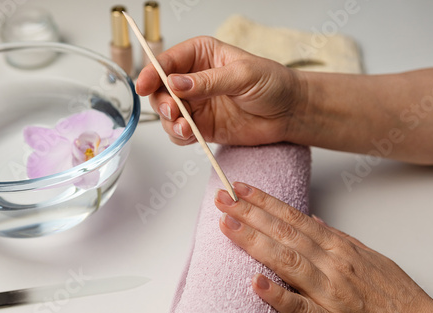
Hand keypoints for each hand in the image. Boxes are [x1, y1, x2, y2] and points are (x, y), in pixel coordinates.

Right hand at [135, 36, 306, 145]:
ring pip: (167, 114)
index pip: (167, 61)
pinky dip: (180, 136)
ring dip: (170, 122)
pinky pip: (180, 133)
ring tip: (186, 128)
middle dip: (162, 102)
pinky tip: (190, 135)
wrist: (288, 112)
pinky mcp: (202, 126)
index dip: (152, 72)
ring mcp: (196, 104)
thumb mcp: (242, 74)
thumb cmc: (272, 83)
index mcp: (201, 55)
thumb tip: (176, 83)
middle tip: (174, 111)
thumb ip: (208, 81)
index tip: (144, 85)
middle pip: (160, 90)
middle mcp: (193, 79)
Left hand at [214, 182, 432, 312]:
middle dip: (250, 213)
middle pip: (284, 232)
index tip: (242, 187)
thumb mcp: (366, 255)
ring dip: (254, 241)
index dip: (265, 201)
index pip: (293, 217)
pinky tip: (255, 282)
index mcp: (338, 247)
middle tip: (223, 198)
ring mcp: (329, 292)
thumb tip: (313, 219)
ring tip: (228, 225)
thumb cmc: (392, 293)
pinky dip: (277, 294)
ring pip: (286, 260)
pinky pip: (299, 308)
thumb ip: (336, 237)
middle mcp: (331, 264)